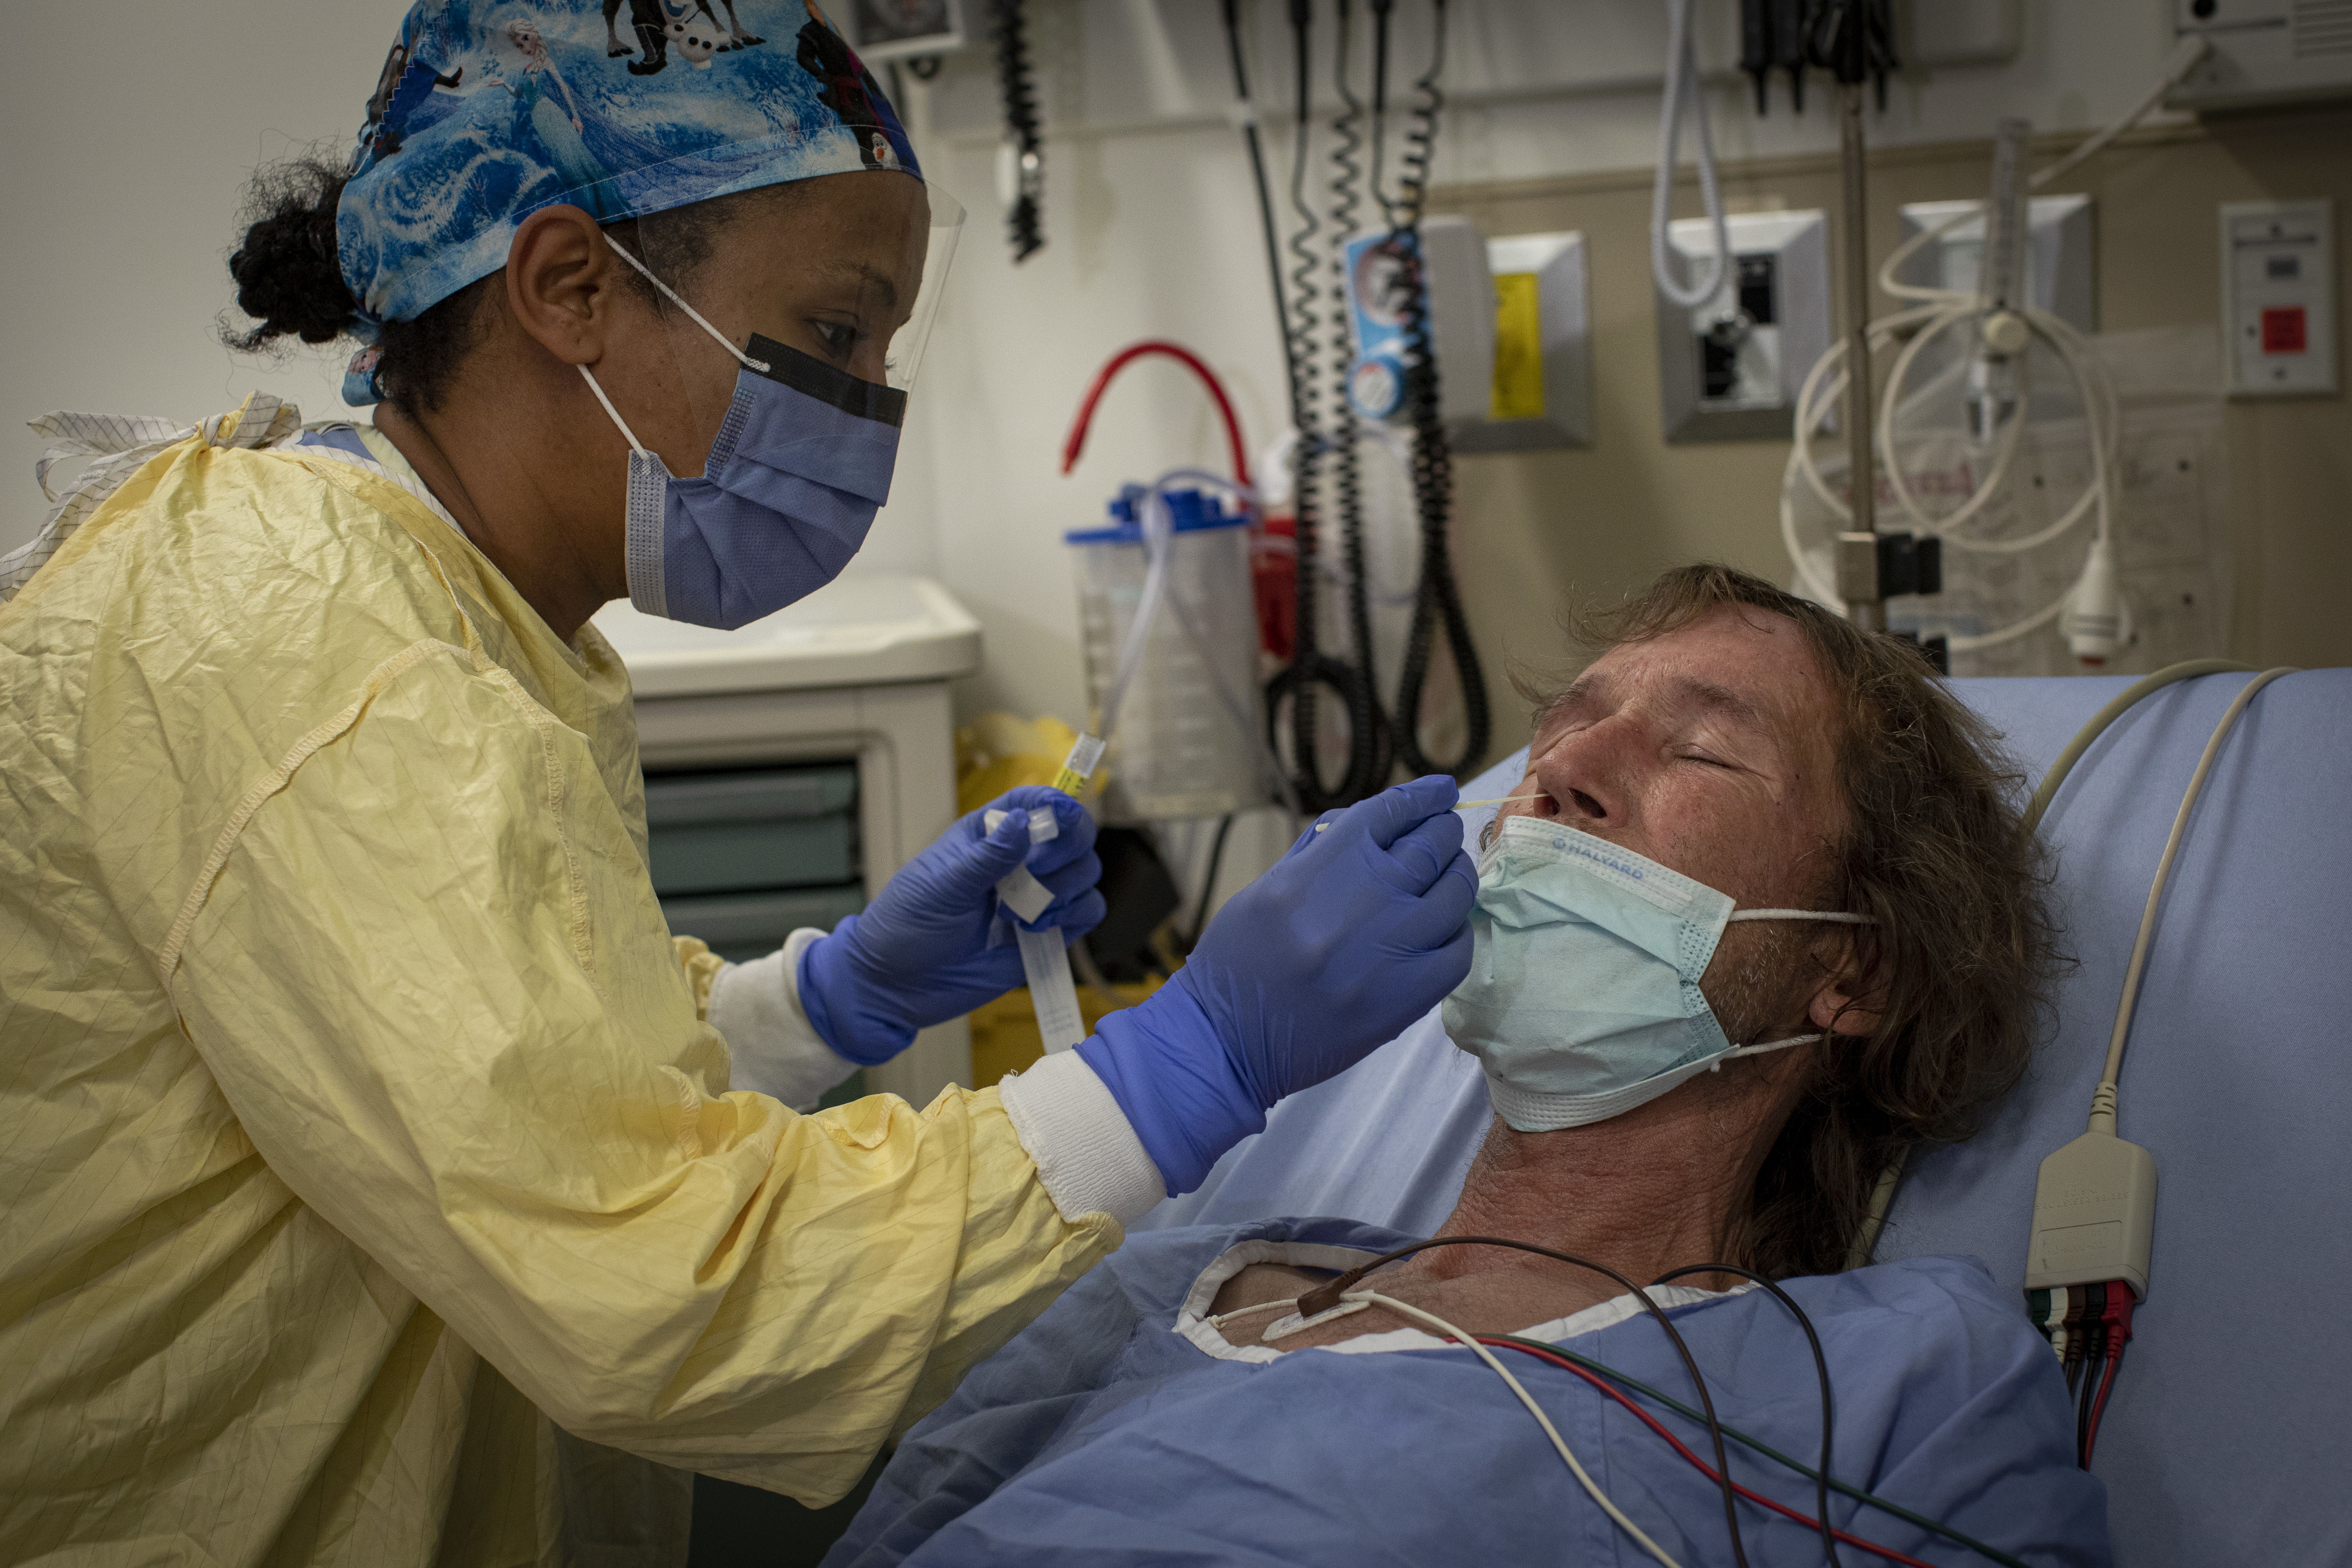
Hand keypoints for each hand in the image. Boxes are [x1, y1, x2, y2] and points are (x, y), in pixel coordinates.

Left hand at [798, 787, 1102, 1065]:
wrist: (898, 985)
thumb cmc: (907, 925)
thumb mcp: (942, 887)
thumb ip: (988, 857)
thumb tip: (1024, 821)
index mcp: (989, 834)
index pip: (1036, 802)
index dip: (1058, 803)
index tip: (1062, 817)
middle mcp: (1020, 860)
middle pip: (1075, 835)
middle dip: (1064, 851)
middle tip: (1033, 873)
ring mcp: (1036, 896)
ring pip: (1085, 872)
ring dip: (1064, 890)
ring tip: (1019, 915)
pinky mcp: (1047, 932)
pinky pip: (1087, 912)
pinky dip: (1074, 916)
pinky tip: (1035, 930)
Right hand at [1078, 775, 1476, 1192]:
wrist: (1228, 1041)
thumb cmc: (1239, 960)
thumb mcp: (1267, 887)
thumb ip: (1320, 852)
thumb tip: (1376, 820)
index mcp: (1320, 868)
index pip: (1390, 812)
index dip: (1423, 795)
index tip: (1442, 789)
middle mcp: (1362, 899)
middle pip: (1431, 845)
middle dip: (1443, 830)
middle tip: (1445, 830)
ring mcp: (1391, 949)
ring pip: (1455, 892)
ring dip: (1457, 874)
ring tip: (1450, 873)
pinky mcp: (1408, 997)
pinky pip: (1457, 950)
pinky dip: (1457, 931)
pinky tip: (1445, 928)